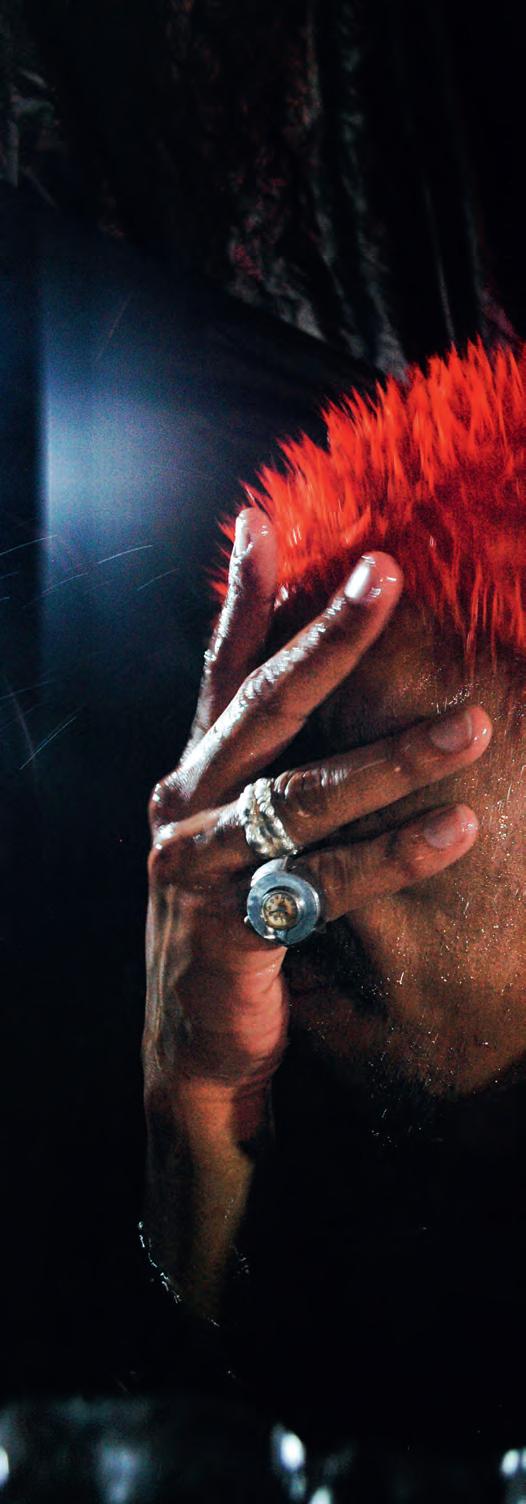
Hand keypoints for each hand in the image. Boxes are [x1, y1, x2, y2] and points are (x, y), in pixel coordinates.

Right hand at [144, 509, 491, 1101]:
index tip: (265, 520)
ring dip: (395, 758)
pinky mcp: (230, 931)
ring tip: (474, 728)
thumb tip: (316, 687)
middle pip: (263, 708)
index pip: (222, 671)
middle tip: (386, 575)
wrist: (195, 1047)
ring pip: (304, 798)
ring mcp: (200, 867)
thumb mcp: (239, 832)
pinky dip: (394, 858)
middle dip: (329, 639)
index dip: (243, 597)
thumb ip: (269, 766)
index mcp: (192, 774)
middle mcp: (186, 805)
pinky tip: (459, 833)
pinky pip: (327, 885)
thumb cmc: (232, 924)